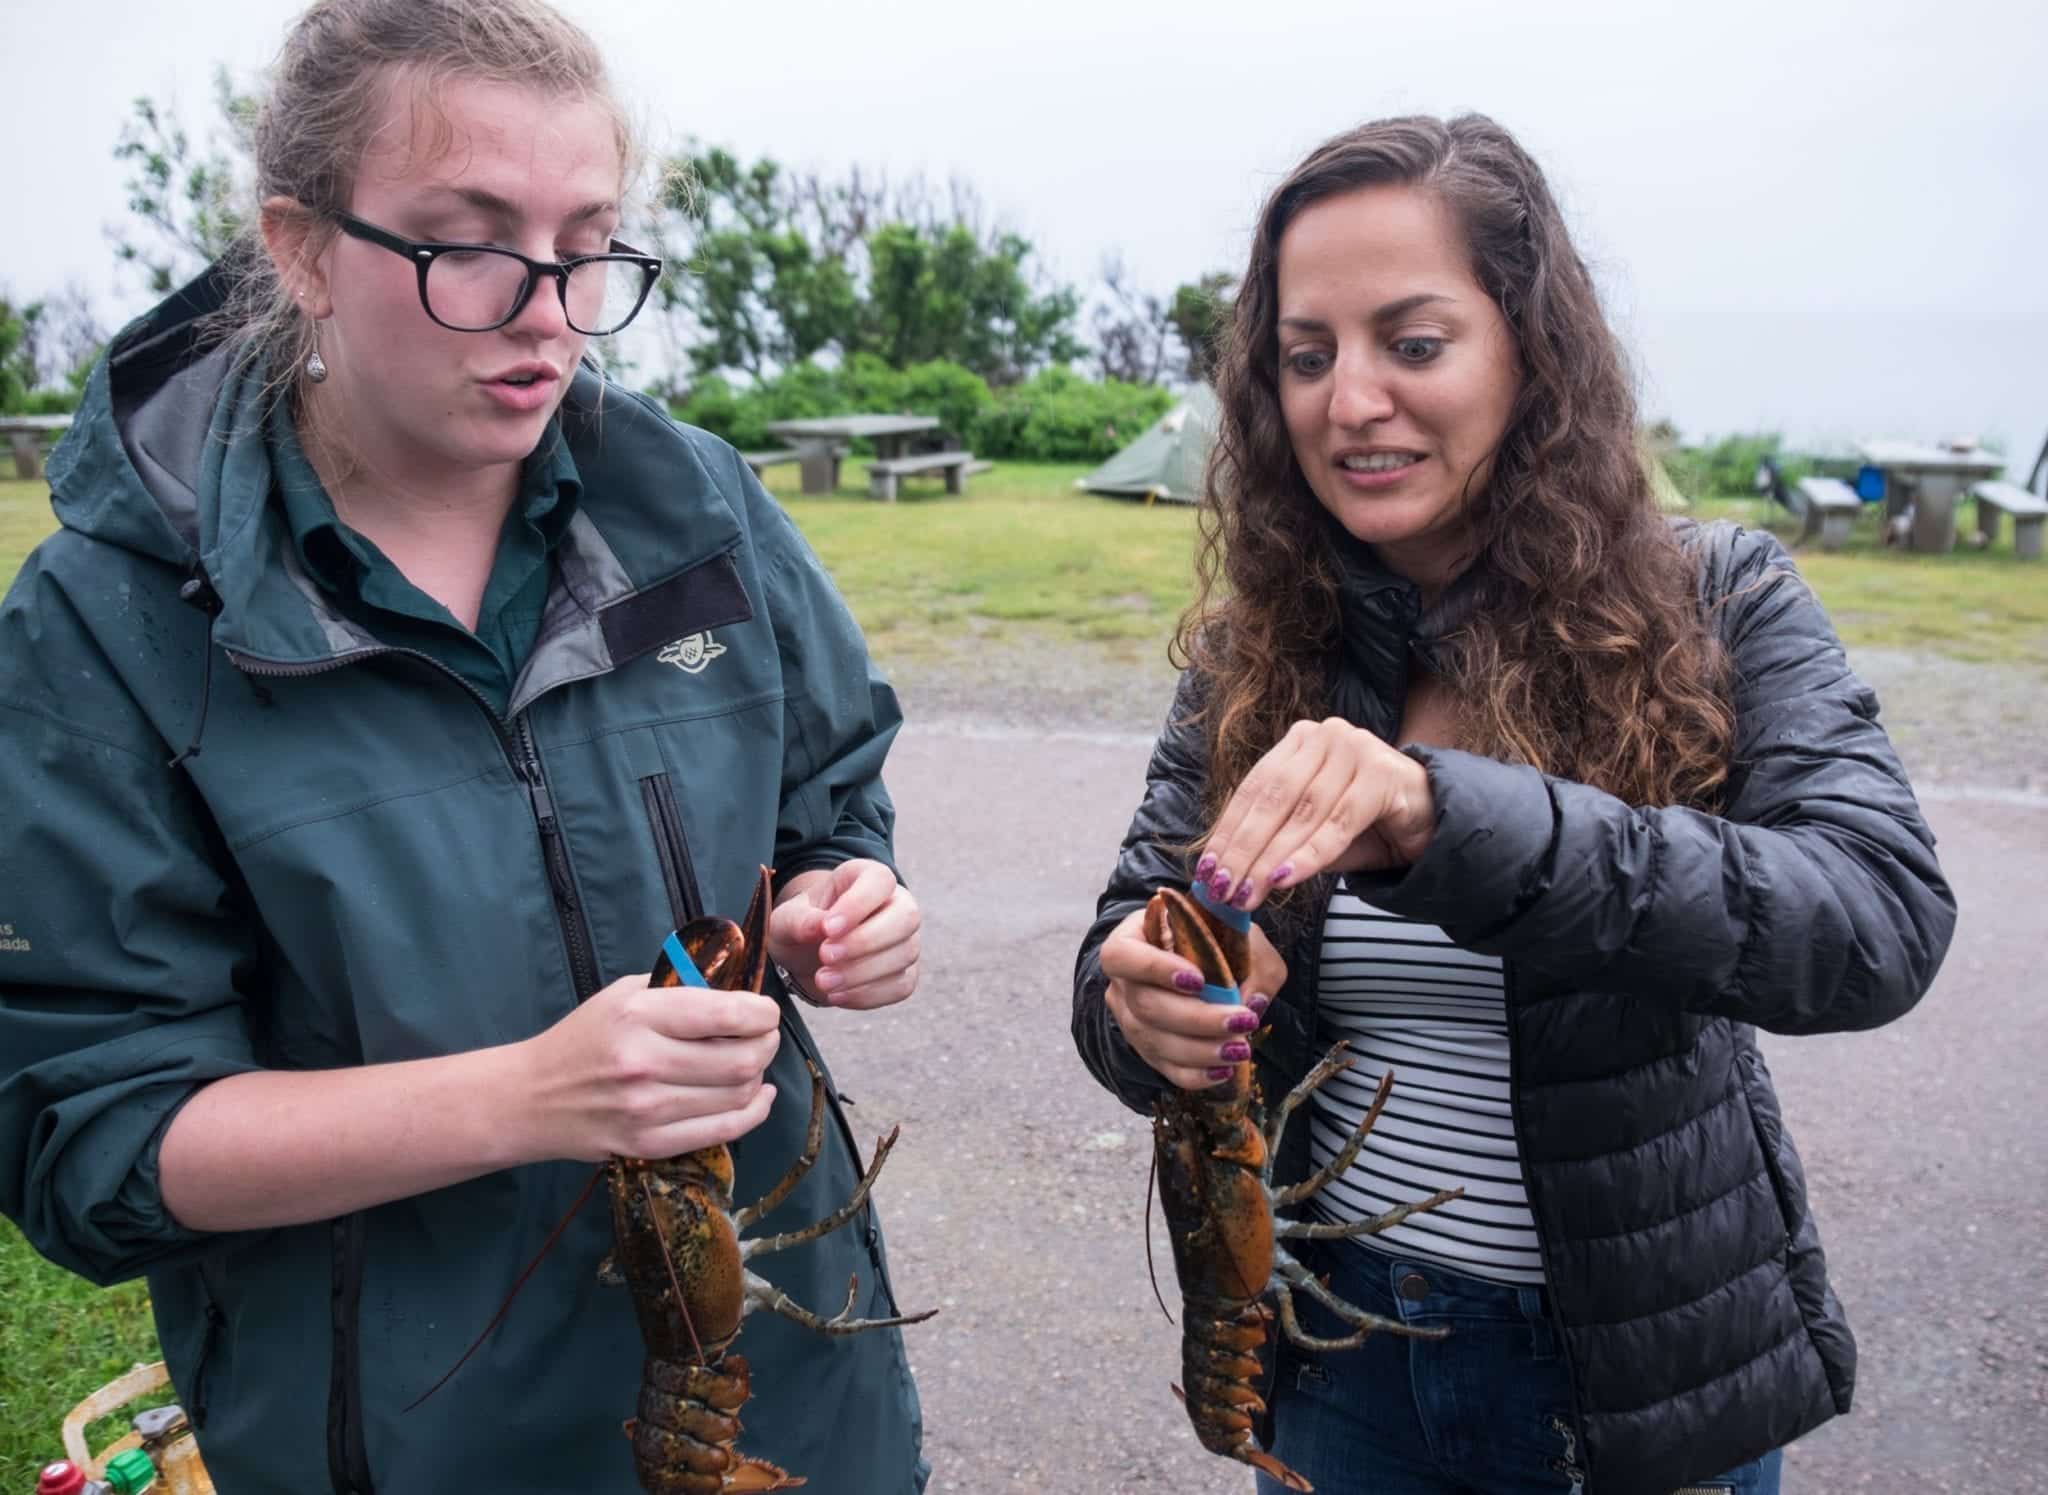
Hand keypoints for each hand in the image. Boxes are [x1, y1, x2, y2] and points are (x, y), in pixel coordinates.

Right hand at [516, 971, 780, 1161]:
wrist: (532, 1098)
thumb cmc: (585, 1036)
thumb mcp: (625, 994)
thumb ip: (680, 988)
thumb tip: (739, 989)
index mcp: (638, 1015)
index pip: (725, 1015)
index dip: (761, 1013)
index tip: (765, 1011)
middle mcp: (644, 1063)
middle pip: (741, 1060)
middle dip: (766, 1044)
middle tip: (763, 1037)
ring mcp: (646, 1109)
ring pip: (737, 1095)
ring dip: (758, 1077)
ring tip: (750, 1062)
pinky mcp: (649, 1144)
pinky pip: (723, 1131)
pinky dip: (753, 1113)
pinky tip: (758, 1095)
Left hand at [767, 859, 921, 1009]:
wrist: (806, 957)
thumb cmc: (801, 926)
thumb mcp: (787, 919)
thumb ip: (799, 920)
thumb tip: (818, 927)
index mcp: (868, 877)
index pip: (880, 881)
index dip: (857, 904)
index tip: (827, 929)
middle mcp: (896, 904)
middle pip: (906, 916)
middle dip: (866, 941)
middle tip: (825, 956)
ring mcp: (905, 940)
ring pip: (905, 953)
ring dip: (862, 972)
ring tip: (823, 980)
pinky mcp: (905, 974)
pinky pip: (900, 986)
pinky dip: (868, 994)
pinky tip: (837, 995)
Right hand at [1101, 908, 1286, 1089]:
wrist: (1210, 962)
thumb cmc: (1218, 939)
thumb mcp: (1239, 934)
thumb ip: (1251, 958)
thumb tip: (1252, 1001)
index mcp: (1132, 939)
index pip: (1121, 955)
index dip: (1153, 968)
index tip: (1198, 979)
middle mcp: (1123, 982)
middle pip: (1145, 1005)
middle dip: (1197, 1019)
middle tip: (1242, 1021)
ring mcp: (1131, 1019)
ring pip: (1155, 1041)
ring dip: (1201, 1050)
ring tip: (1240, 1049)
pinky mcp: (1148, 1049)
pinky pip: (1165, 1068)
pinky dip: (1196, 1074)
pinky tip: (1224, 1070)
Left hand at [1197, 718, 1435, 914]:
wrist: (1432, 821)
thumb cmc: (1365, 827)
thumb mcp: (1310, 833)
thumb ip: (1273, 843)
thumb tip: (1224, 875)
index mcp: (1299, 742)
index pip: (1253, 790)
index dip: (1227, 832)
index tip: (1206, 871)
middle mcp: (1324, 736)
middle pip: (1272, 799)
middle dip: (1243, 849)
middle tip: (1222, 889)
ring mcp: (1355, 747)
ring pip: (1301, 813)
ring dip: (1270, 858)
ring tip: (1247, 892)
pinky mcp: (1381, 772)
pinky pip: (1337, 823)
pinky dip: (1308, 854)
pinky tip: (1285, 878)